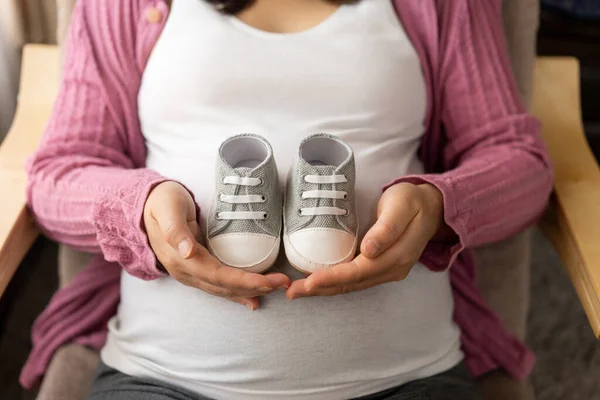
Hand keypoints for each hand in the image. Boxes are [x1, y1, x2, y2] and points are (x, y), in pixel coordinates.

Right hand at [144, 181, 290, 309]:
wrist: (146, 205)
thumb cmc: (161, 202)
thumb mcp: (167, 209)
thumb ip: (175, 230)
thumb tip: (187, 252)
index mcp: (181, 260)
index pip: (219, 276)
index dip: (246, 281)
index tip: (270, 281)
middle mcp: (186, 272)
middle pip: (225, 287)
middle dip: (256, 287)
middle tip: (283, 284)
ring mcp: (190, 273)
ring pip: (224, 290)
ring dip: (250, 292)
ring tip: (274, 290)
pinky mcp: (197, 269)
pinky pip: (219, 286)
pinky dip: (237, 294)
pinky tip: (252, 301)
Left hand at [286, 183, 445, 298]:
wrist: (432, 208)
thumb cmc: (413, 202)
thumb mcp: (402, 206)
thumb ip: (387, 228)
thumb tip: (369, 251)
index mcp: (398, 255)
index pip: (359, 272)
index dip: (333, 278)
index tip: (309, 281)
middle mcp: (392, 269)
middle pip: (351, 284)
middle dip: (320, 289)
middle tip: (292, 292)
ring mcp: (388, 271)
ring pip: (351, 286)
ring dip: (324, 290)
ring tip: (297, 292)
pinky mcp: (381, 268)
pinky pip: (355, 280)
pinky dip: (334, 283)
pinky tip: (317, 283)